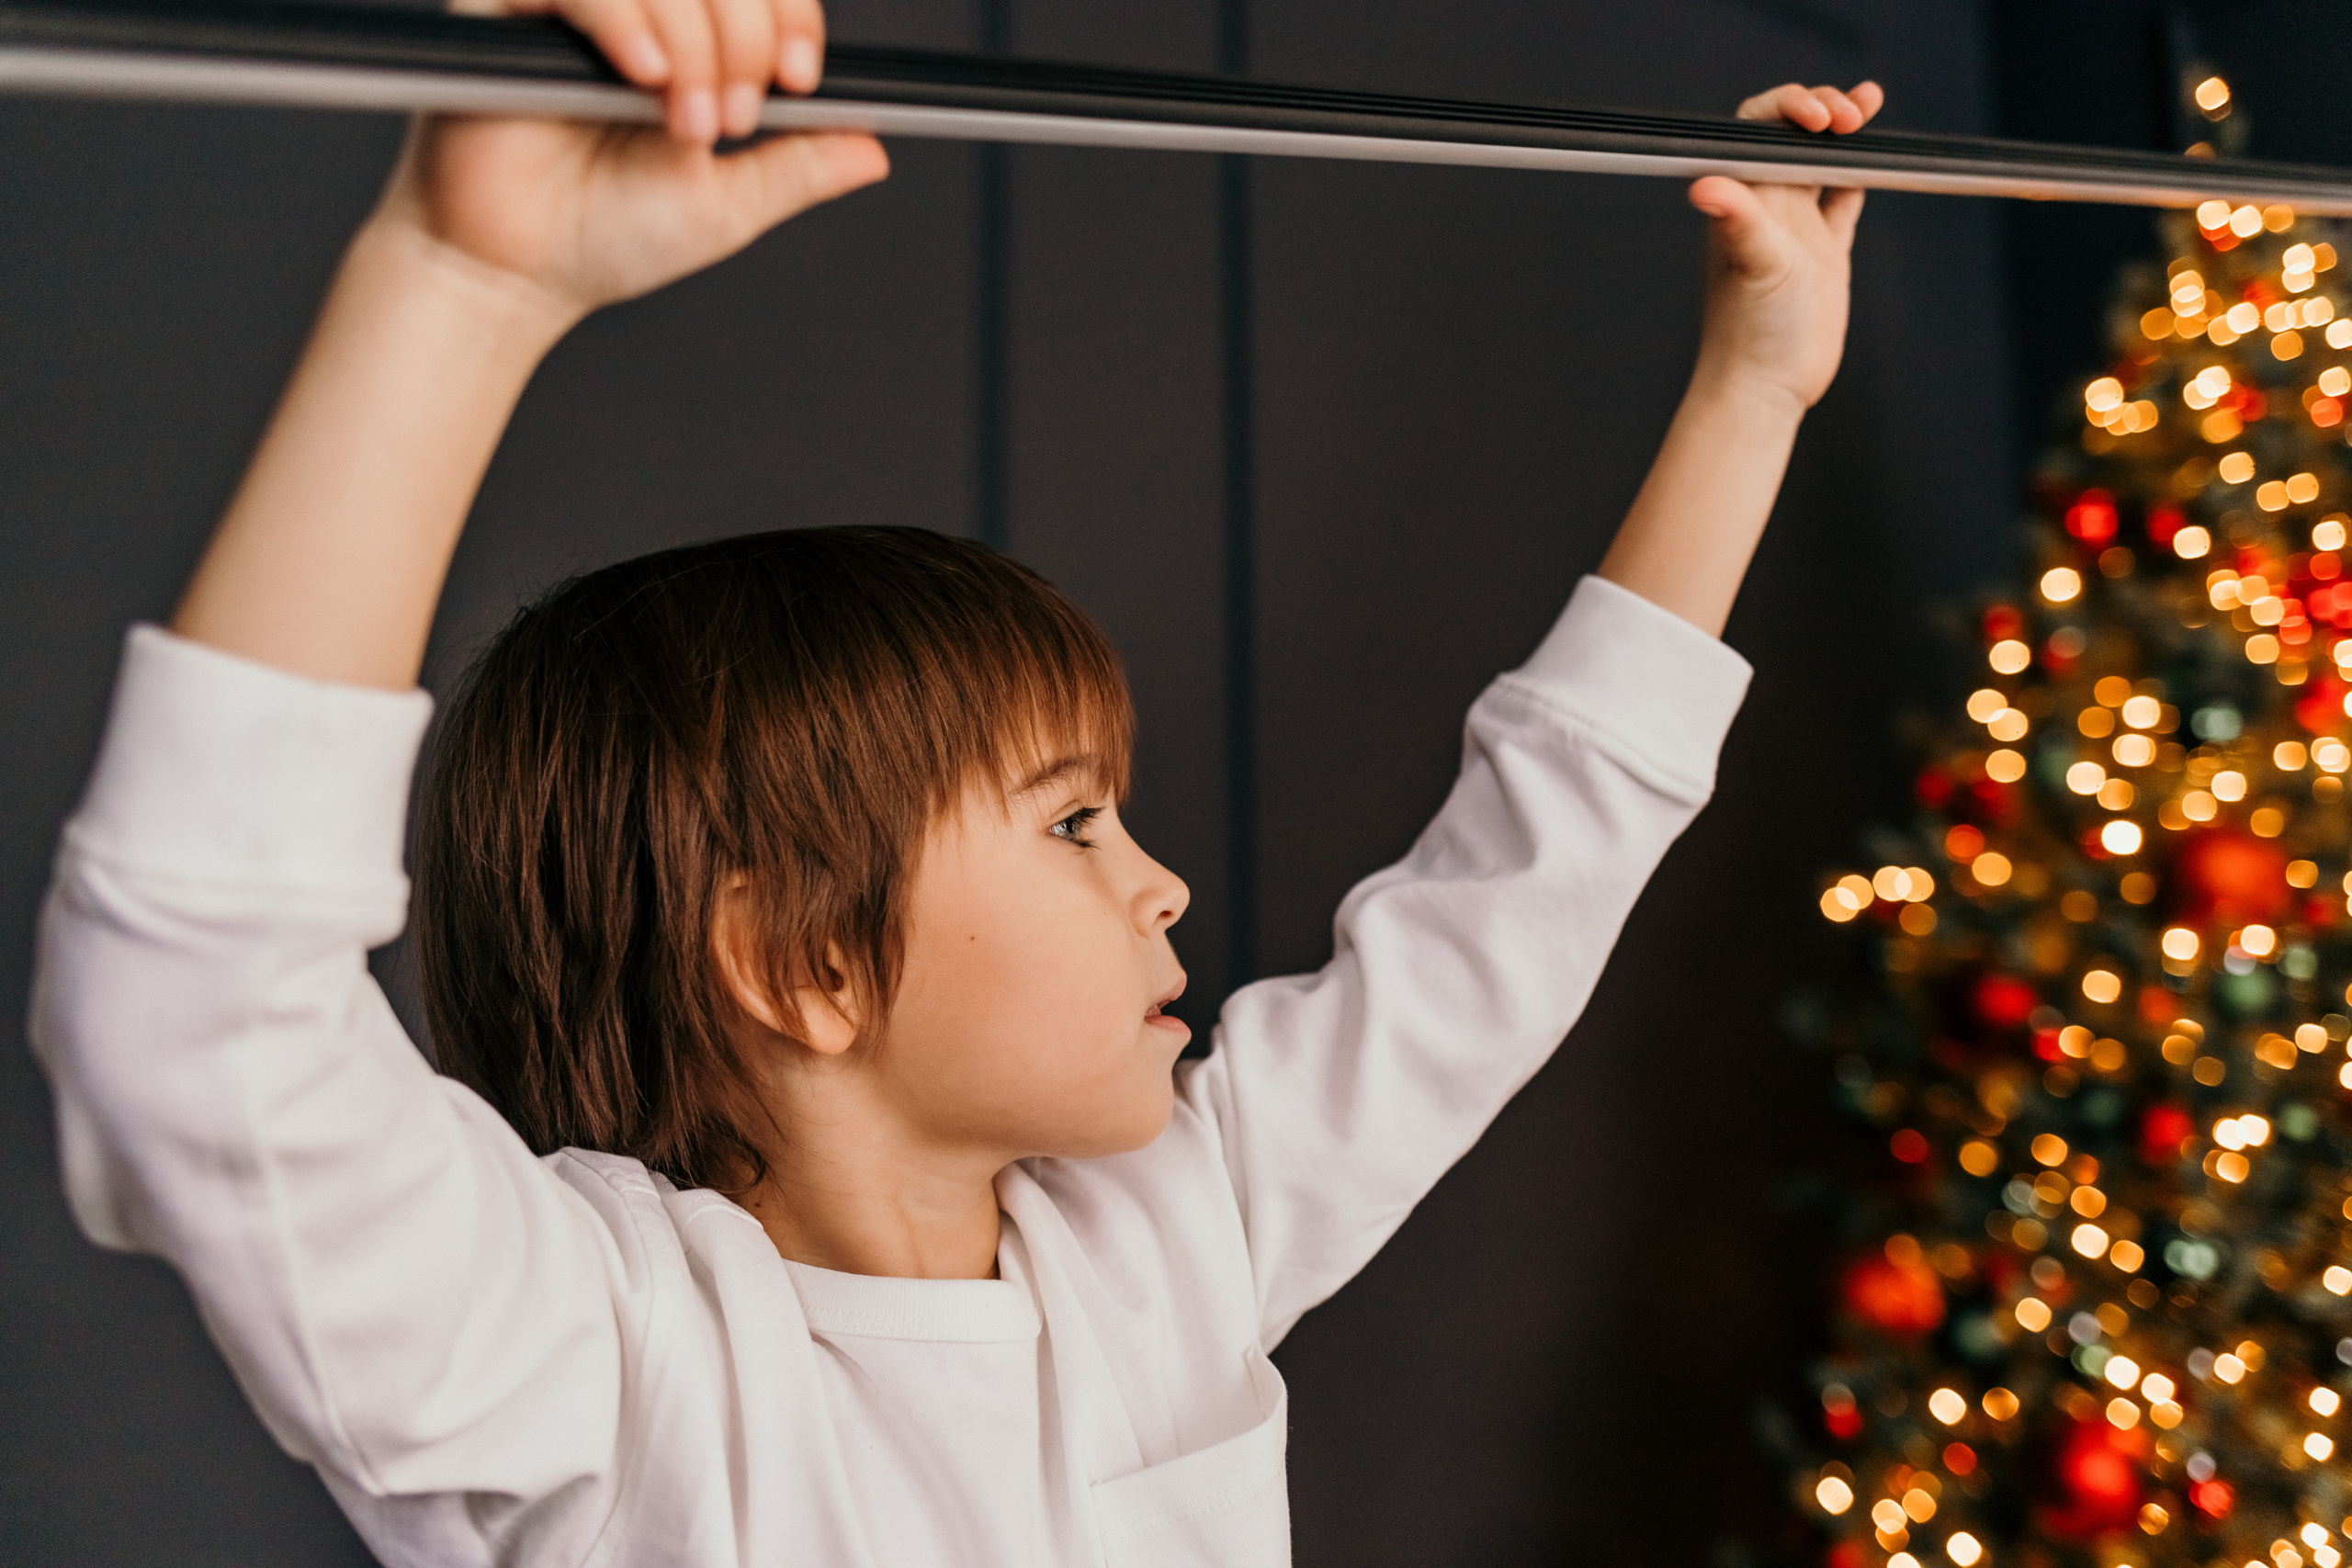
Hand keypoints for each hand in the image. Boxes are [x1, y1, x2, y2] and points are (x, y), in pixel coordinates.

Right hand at [368, 0, 888, 323]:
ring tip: (685, 120)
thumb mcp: (728, 202)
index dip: (789, 18)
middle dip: (744, 39)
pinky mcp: (514, 8)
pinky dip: (627, 21)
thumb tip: (874, 149)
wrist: (517, 272)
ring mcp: (577, 7)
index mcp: (690, 41)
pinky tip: (646, 76)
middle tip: (728, 118)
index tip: (798, 81)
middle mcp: (638, 13)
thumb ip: (798, 166)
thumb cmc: (605, 238)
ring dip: (696, 40)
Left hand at [1685, 81, 1884, 413]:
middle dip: (1824, 110)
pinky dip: (1859, 174)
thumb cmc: (1748, 332)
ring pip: (1822, 162)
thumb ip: (1738, 221)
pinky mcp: (1825, 254)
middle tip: (1855, 113)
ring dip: (1845, 133)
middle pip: (1792, 135)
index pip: (1758, 129)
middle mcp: (1767, 207)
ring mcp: (1797, 229)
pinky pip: (1842, 200)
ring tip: (1870, 106)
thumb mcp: (1753, 265)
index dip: (1787, 107)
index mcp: (1745, 199)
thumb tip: (1703, 185)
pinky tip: (1874, 158)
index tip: (1819, 115)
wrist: (1766, 387)